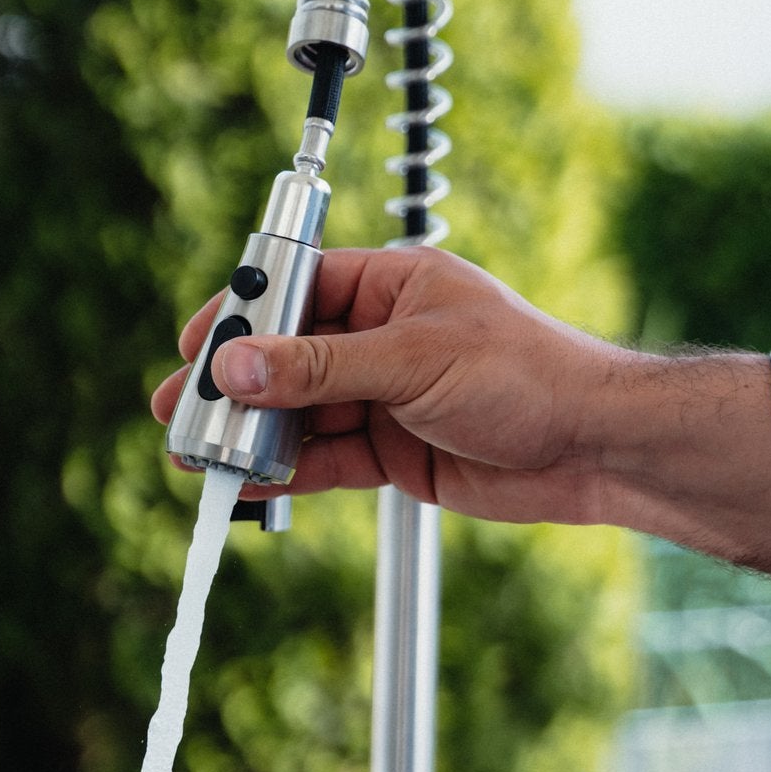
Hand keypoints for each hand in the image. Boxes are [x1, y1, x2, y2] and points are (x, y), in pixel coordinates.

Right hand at [149, 245, 770, 579]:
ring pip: (300, 414)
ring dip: (252, 436)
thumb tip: (237, 365)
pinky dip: (286, 474)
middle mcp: (383, 337)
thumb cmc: (526, 375)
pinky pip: (325, 460)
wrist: (593, 447)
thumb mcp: (411, 360)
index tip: (195, 343)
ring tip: (196, 458)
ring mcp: (386, 396)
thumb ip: (319, 367)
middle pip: (288, 357)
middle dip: (234, 386)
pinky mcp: (394, 452)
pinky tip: (245, 486)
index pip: (296, 289)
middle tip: (178, 411)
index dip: (242, 316)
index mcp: (391, 284)